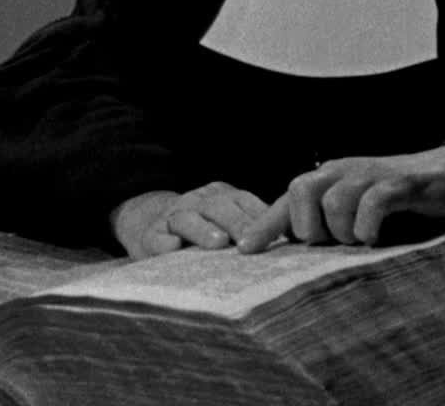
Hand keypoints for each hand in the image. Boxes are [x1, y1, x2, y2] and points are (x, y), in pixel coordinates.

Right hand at [110, 182, 268, 258]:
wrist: (151, 222)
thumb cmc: (203, 228)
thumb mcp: (227, 219)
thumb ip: (255, 227)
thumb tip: (295, 243)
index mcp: (221, 197)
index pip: (243, 201)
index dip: (260, 216)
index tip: (279, 235)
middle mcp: (197, 202)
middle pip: (218, 208)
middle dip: (237, 224)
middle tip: (251, 242)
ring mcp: (172, 217)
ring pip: (187, 219)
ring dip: (202, 230)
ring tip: (217, 243)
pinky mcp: (150, 235)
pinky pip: (156, 237)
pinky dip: (163, 242)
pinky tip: (172, 248)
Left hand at [237, 145, 444, 252]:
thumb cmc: (394, 199)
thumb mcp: (353, 212)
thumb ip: (326, 227)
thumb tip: (292, 254)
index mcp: (326, 179)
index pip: (286, 200)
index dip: (264, 225)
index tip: (244, 251)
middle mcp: (342, 171)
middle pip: (301, 191)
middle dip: (311, 226)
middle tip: (332, 243)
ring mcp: (370, 173)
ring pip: (334, 199)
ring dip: (343, 229)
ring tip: (359, 241)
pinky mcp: (400, 182)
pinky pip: (373, 200)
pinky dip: (368, 223)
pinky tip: (375, 237)